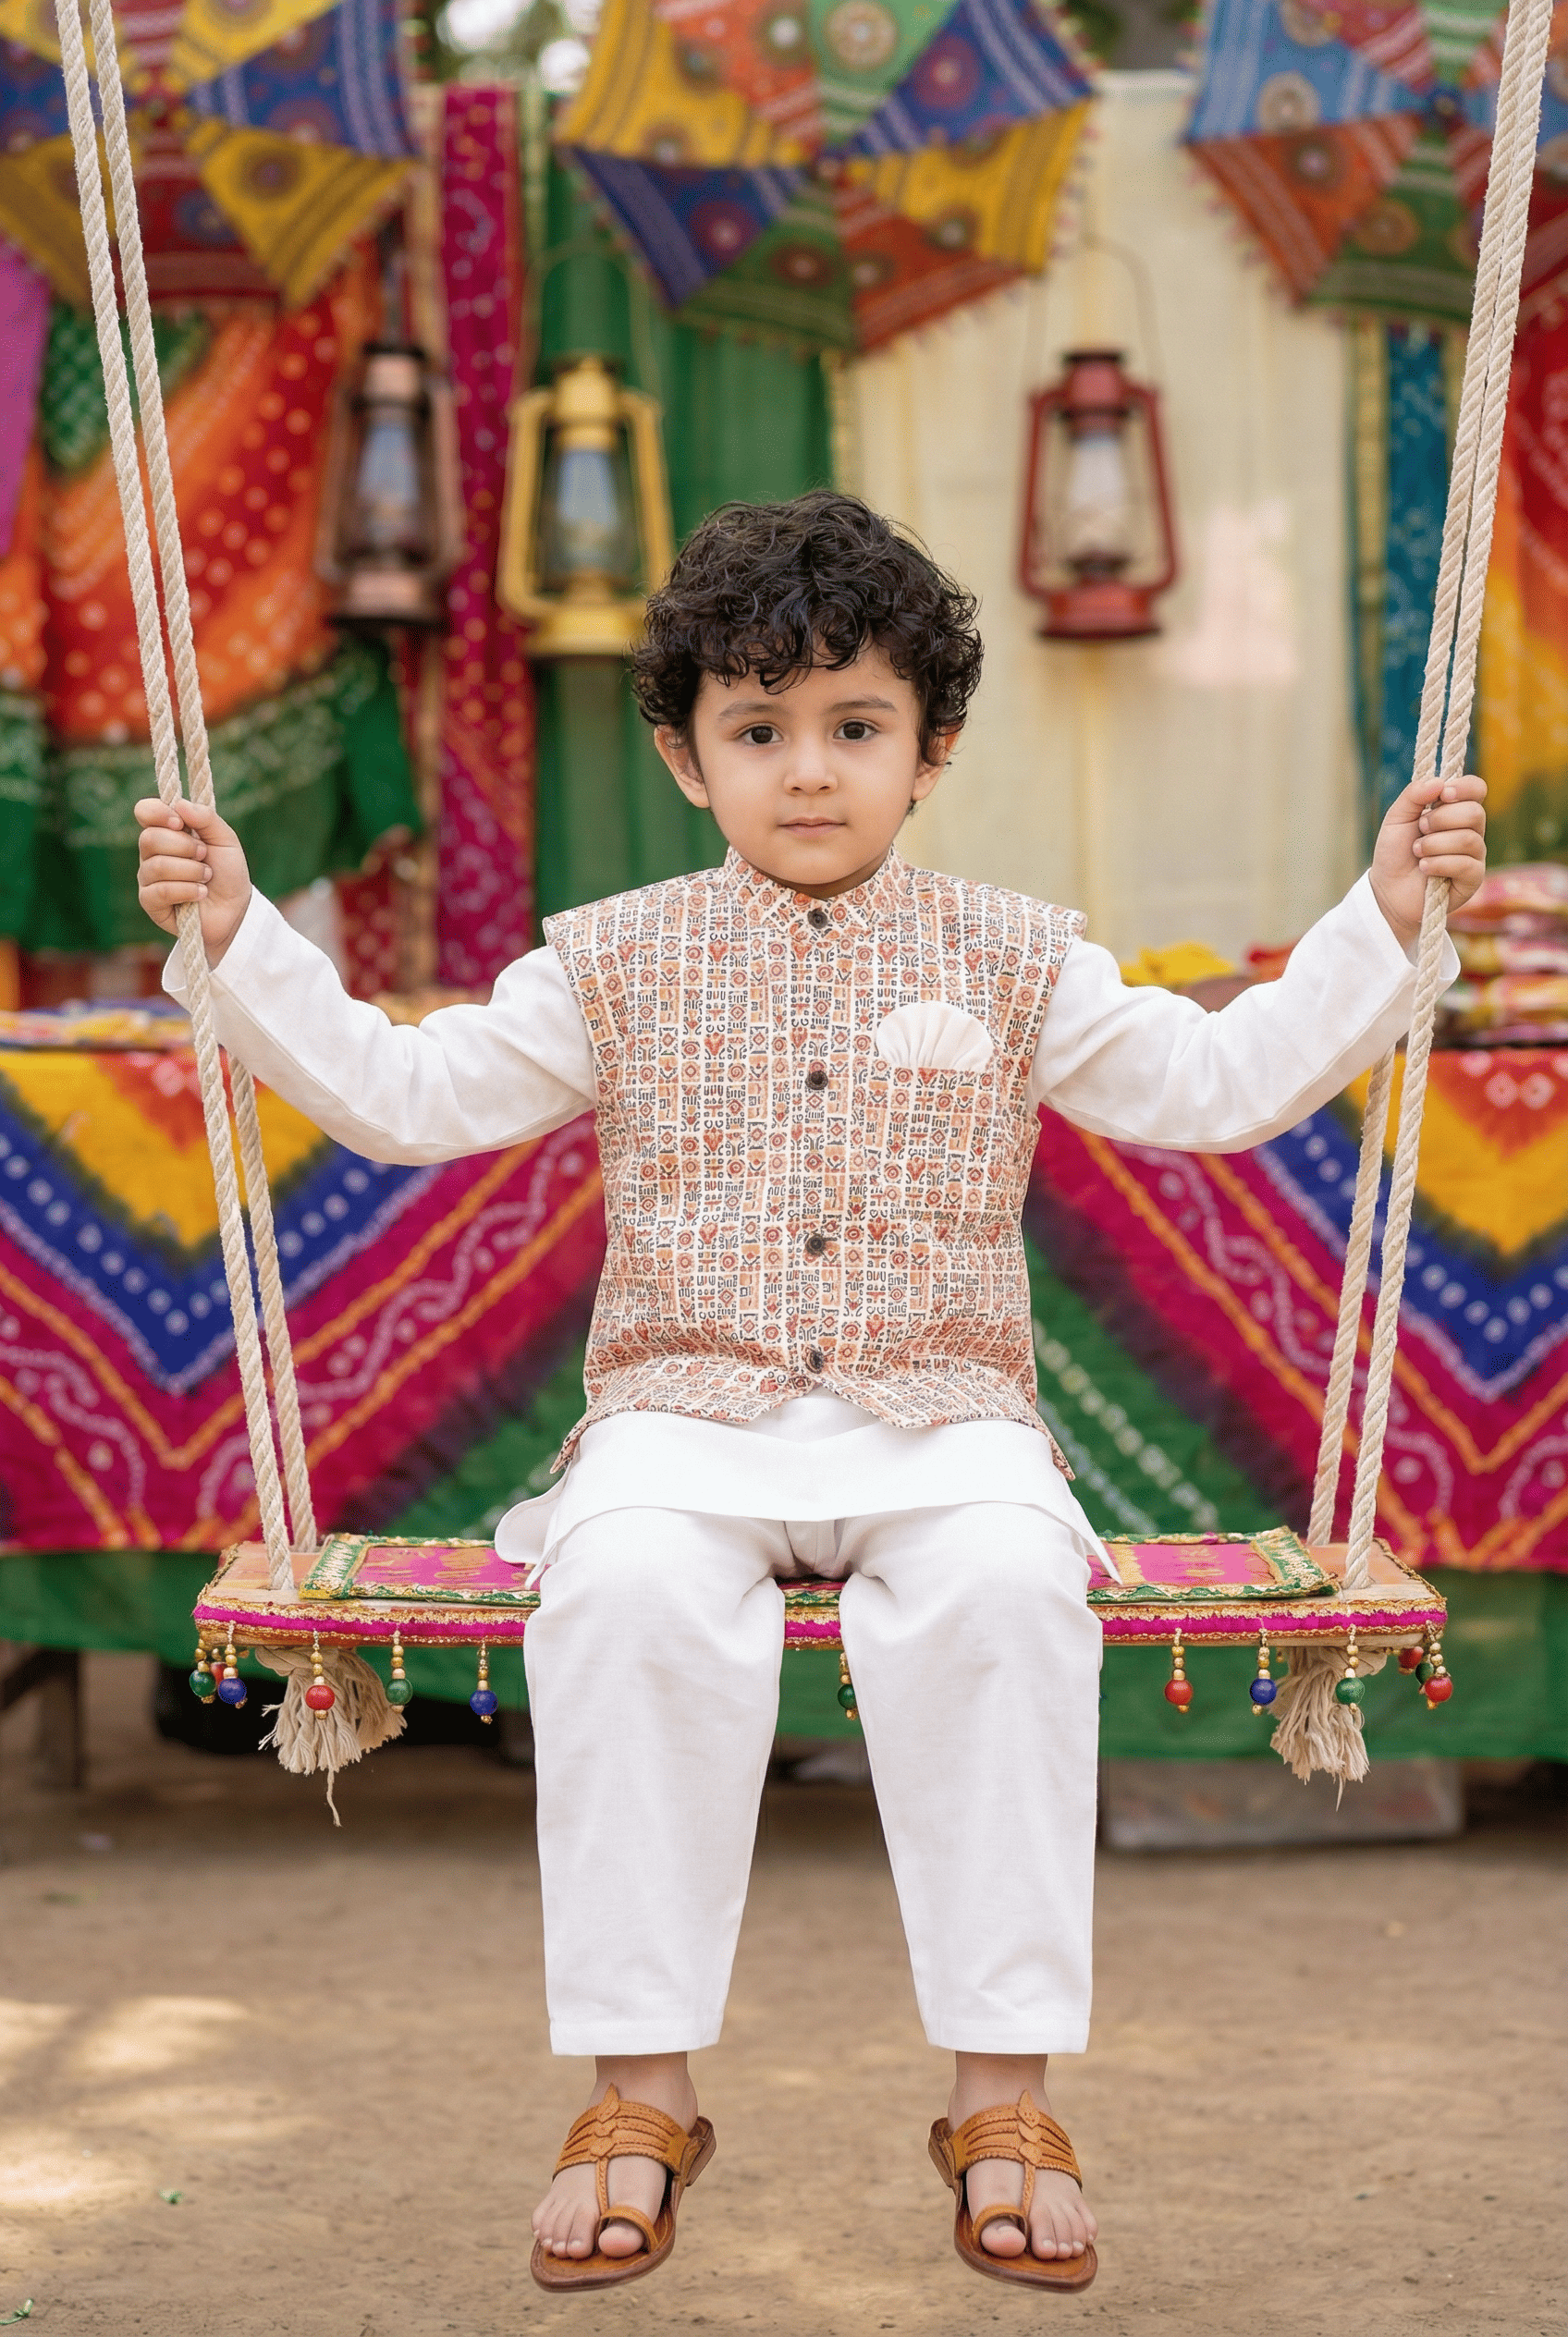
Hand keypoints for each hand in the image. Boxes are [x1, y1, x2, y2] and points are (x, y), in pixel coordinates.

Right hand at [135, 795, 251, 962]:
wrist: (236, 909)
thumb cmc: (228, 872)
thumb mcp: (225, 839)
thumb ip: (206, 818)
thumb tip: (180, 804)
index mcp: (167, 831)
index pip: (144, 811)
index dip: (158, 813)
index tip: (180, 823)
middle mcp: (152, 852)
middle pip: (149, 838)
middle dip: (185, 847)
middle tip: (205, 857)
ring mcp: (148, 877)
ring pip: (158, 866)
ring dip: (191, 871)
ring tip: (207, 877)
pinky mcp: (150, 902)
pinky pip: (160, 891)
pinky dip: (187, 890)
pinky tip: (200, 893)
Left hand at [1369, 770, 1486, 948]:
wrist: (1387, 890)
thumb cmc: (1394, 852)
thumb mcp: (1397, 818)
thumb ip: (1414, 795)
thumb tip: (1438, 782)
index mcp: (1455, 809)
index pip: (1476, 788)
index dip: (1464, 788)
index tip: (1443, 794)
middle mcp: (1470, 829)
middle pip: (1475, 813)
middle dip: (1441, 819)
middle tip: (1420, 829)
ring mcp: (1474, 854)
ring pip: (1468, 839)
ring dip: (1434, 844)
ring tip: (1417, 852)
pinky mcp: (1473, 878)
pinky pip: (1465, 864)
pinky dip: (1439, 863)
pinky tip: (1424, 868)